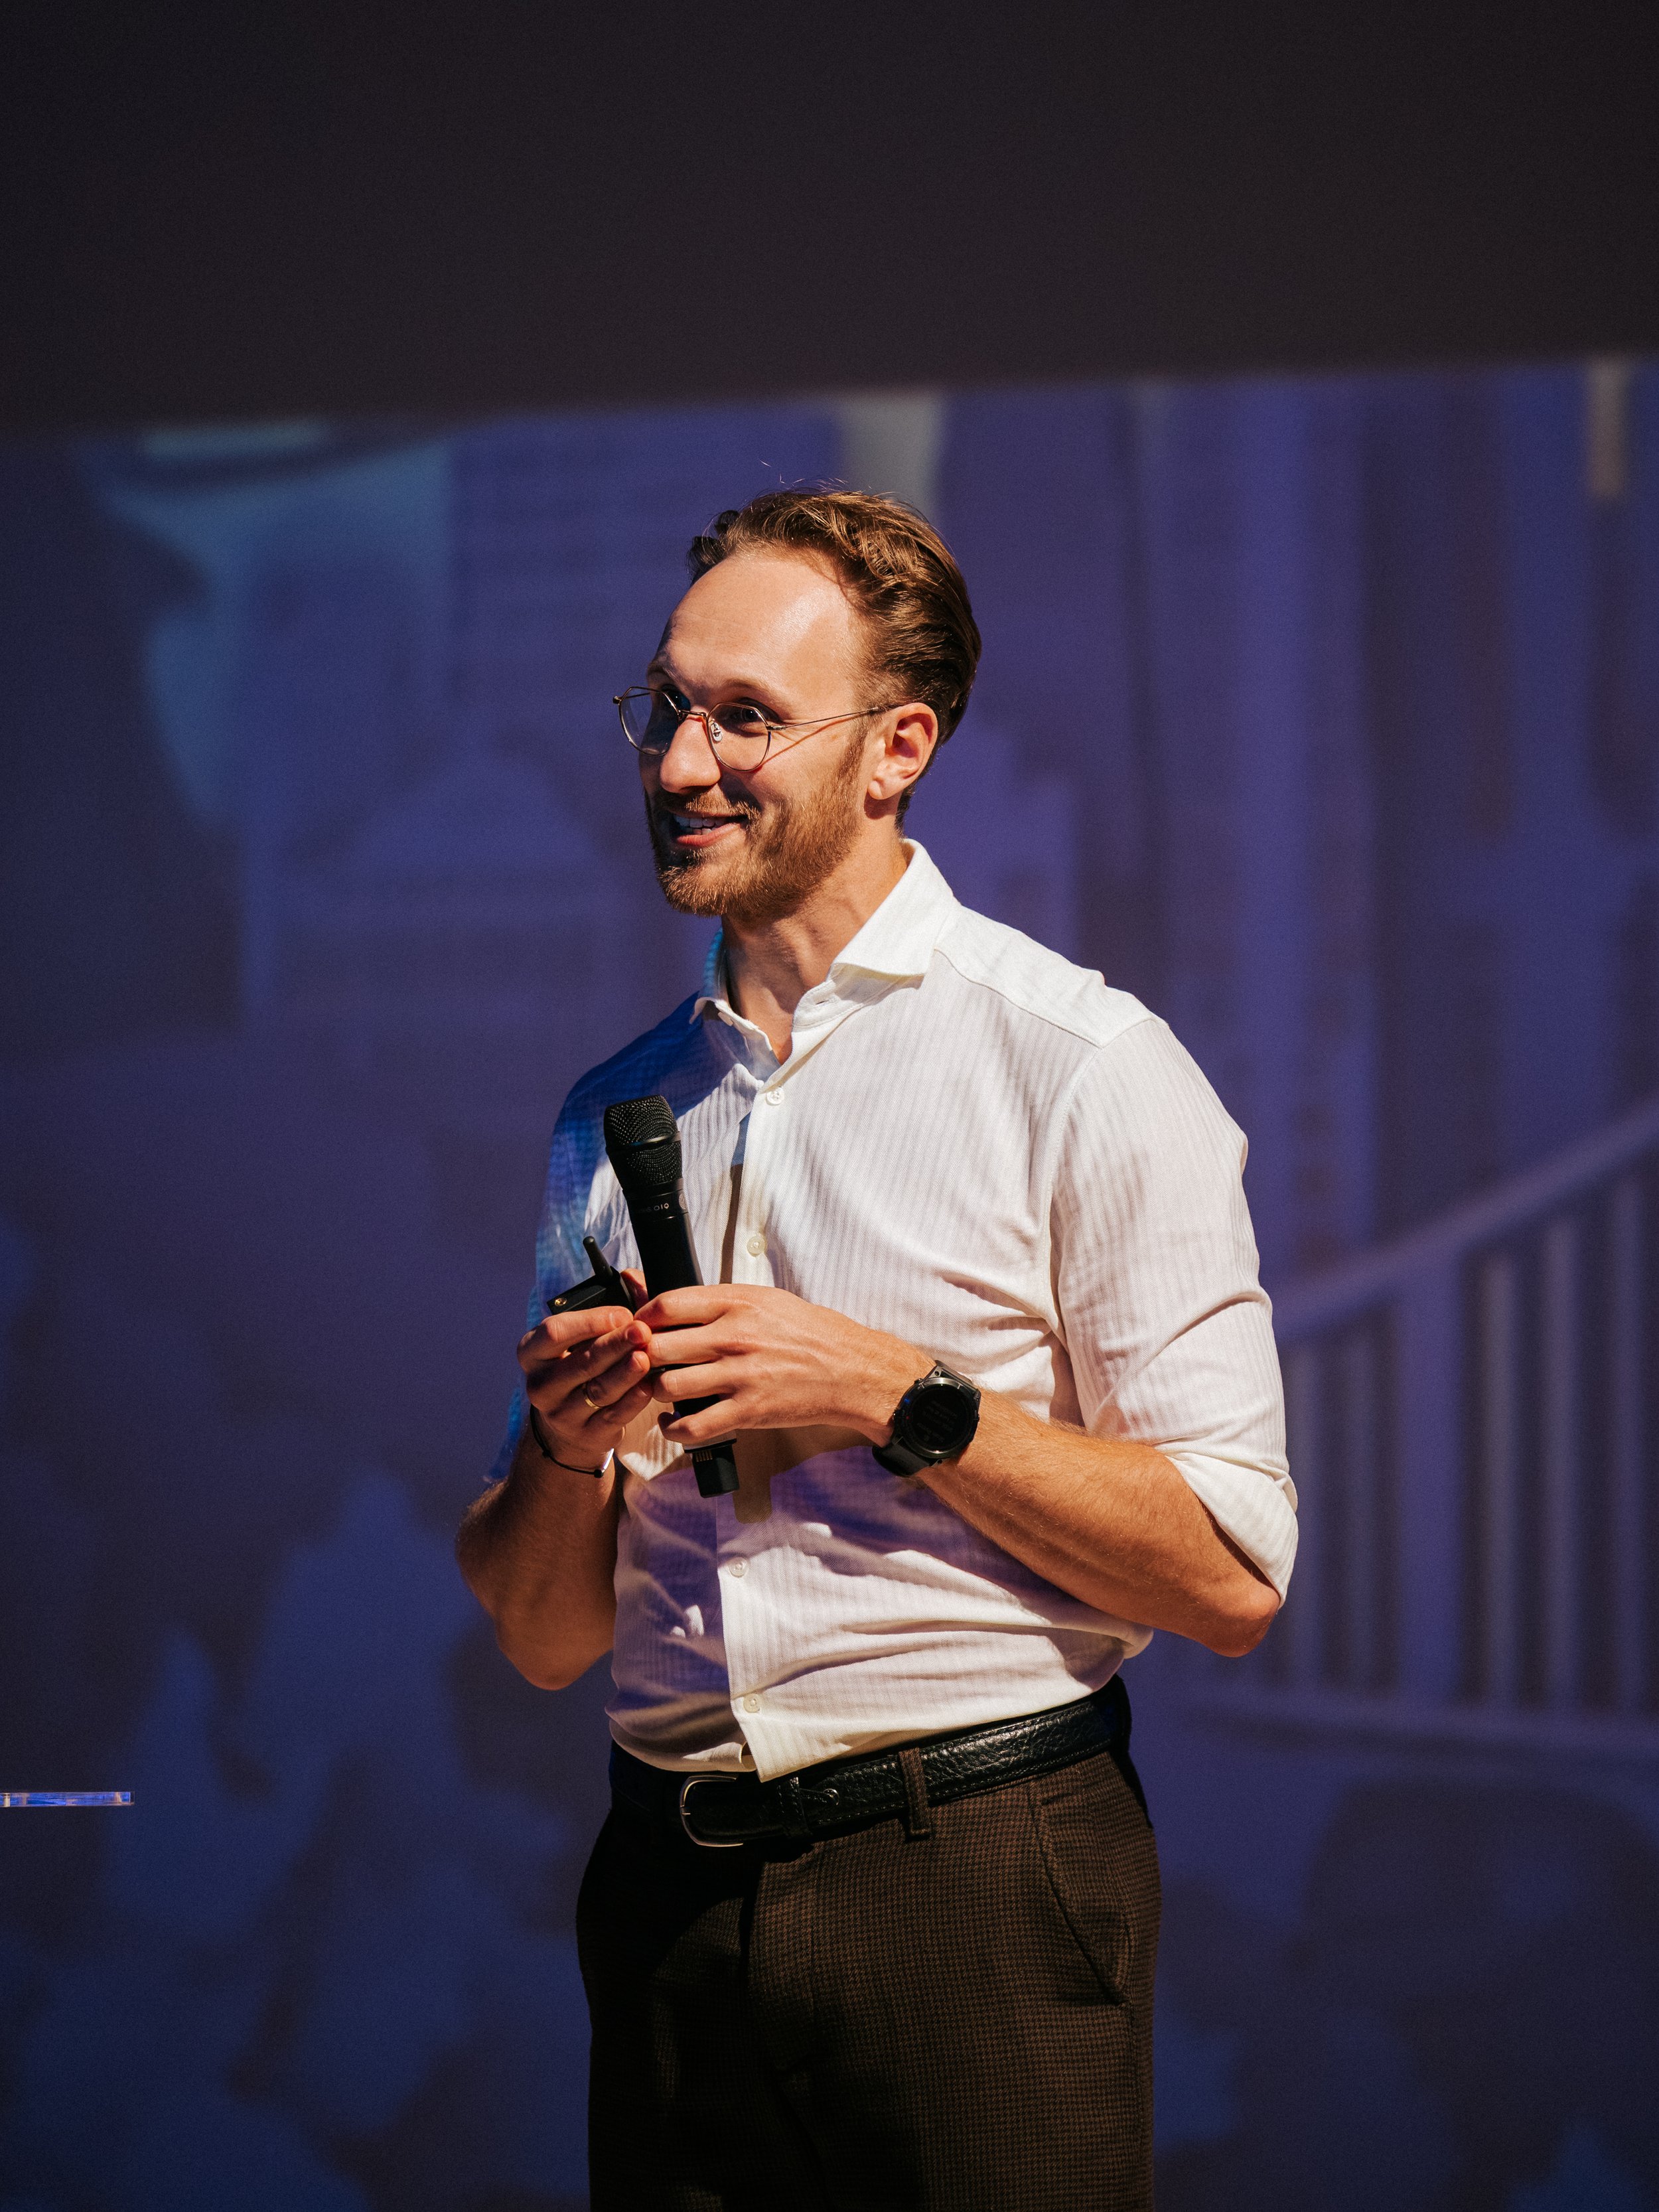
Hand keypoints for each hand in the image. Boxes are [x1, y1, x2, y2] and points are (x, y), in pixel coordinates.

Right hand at [517, 1271, 652, 1472]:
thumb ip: (613, 1304)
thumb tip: (634, 1276)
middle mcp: (540, 1384)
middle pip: (580, 1362)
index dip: (589, 1322)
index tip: (622, 1313)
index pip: (554, 1332)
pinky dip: (632, 1401)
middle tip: (642, 1331)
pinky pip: (611, 1416)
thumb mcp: (585, 1335)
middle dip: (614, 1345)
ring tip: (646, 1358)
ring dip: (624, 1373)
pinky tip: (648, 1386)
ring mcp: (560, 1413)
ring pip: (596, 1390)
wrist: (572, 1423)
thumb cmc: (582, 1362)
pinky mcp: (585, 1435)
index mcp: (533, 1352)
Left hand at [632, 1283, 926, 1448]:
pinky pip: (692, 1426)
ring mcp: (740, 1375)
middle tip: (645, 1364)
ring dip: (657, 1392)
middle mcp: (734, 1336)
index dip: (642, 1318)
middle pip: (657, 1346)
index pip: (667, 1304)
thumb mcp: (766, 1300)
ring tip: (663, 1392)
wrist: (852, 1370)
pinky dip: (673, 1429)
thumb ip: (720, 1301)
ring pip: (667, 1385)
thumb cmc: (811, 1333)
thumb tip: (674, 1300)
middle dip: (643, 1358)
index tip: (639, 1329)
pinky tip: (674, 1423)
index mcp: (738, 1302)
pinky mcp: (748, 1411)